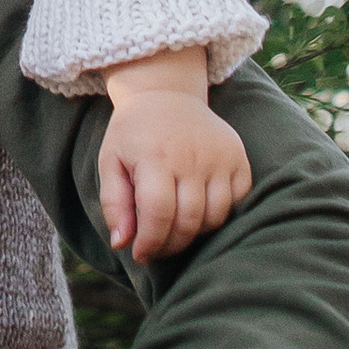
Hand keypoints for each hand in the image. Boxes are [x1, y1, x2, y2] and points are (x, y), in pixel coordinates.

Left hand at [97, 49, 251, 262]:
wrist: (167, 94)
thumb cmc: (135, 134)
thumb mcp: (110, 161)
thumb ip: (113, 203)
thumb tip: (121, 244)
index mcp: (155, 156)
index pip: (158, 214)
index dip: (150, 242)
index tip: (141, 255)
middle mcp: (191, 156)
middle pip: (188, 221)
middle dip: (171, 245)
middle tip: (157, 248)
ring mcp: (220, 157)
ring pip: (215, 217)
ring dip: (195, 234)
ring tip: (176, 229)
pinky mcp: (238, 158)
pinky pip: (237, 203)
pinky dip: (219, 215)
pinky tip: (199, 210)